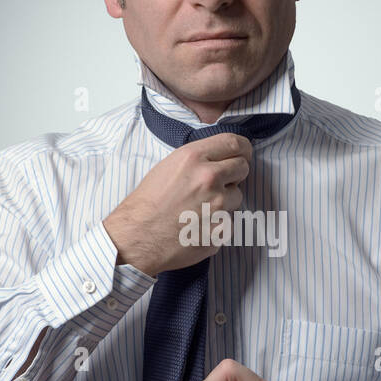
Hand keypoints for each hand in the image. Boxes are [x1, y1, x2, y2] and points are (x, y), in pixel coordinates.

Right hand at [103, 132, 251, 276]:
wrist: (137, 237)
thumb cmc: (148, 203)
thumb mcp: (169, 166)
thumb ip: (199, 160)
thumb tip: (221, 160)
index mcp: (194, 158)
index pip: (235, 143)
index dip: (243, 149)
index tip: (243, 155)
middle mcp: (209, 178)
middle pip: (242, 168)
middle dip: (235, 175)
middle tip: (218, 185)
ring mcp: (218, 205)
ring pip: (237, 197)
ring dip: (225, 201)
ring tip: (199, 209)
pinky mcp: (221, 230)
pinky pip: (229, 222)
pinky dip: (217, 224)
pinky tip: (197, 227)